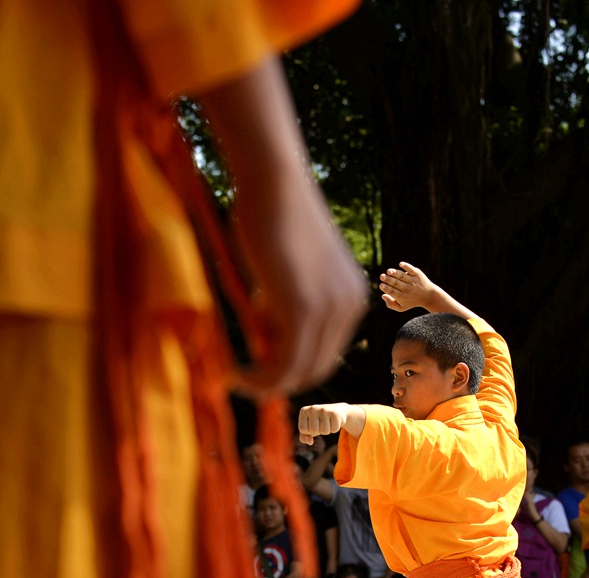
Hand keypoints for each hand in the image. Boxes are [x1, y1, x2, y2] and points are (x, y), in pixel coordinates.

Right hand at [199, 59, 367, 395]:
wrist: (274, 183)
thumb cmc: (272, 216)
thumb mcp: (285, 271)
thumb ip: (285, 305)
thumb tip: (268, 340)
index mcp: (351, 297)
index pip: (325, 352)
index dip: (291, 368)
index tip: (257, 367)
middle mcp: (350, 306)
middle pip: (317, 367)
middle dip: (280, 381)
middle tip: (244, 380)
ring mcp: (330, 309)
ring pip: (300, 371)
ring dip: (267, 384)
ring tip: (238, 379)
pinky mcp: (304, 310)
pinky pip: (286, 364)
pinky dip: (262, 378)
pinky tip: (237, 373)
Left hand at [298, 403, 349, 443]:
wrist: (337, 411)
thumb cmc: (319, 421)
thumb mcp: (309, 428)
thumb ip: (304, 437)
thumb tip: (309, 442)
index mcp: (304, 411)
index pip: (302, 429)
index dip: (309, 431)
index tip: (313, 425)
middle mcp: (313, 408)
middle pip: (313, 430)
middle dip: (318, 431)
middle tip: (322, 424)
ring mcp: (324, 410)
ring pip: (324, 431)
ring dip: (327, 431)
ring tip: (328, 422)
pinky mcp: (334, 413)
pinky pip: (334, 429)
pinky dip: (334, 429)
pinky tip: (334, 421)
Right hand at [379, 262, 438, 312]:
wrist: (428, 296)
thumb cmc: (412, 301)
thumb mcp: (401, 307)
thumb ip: (391, 304)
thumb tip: (383, 295)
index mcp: (402, 297)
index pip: (393, 292)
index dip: (386, 288)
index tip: (381, 285)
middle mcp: (407, 288)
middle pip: (396, 283)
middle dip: (388, 280)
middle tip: (382, 276)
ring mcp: (413, 280)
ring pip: (402, 276)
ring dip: (395, 273)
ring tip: (388, 271)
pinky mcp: (417, 274)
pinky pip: (411, 269)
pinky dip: (406, 266)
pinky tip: (400, 264)